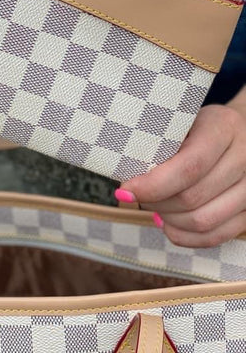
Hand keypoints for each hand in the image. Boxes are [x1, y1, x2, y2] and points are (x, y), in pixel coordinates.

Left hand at [116, 85, 245, 247]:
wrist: (243, 129)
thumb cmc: (201, 125)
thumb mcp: (183, 120)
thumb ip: (161, 140)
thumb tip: (124, 173)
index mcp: (224, 128)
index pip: (189, 166)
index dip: (154, 184)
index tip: (126, 188)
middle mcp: (245, 158)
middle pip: (193, 197)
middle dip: (156, 202)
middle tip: (135, 195)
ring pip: (203, 221)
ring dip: (168, 220)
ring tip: (152, 206)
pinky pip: (217, 236)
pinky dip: (185, 236)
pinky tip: (167, 223)